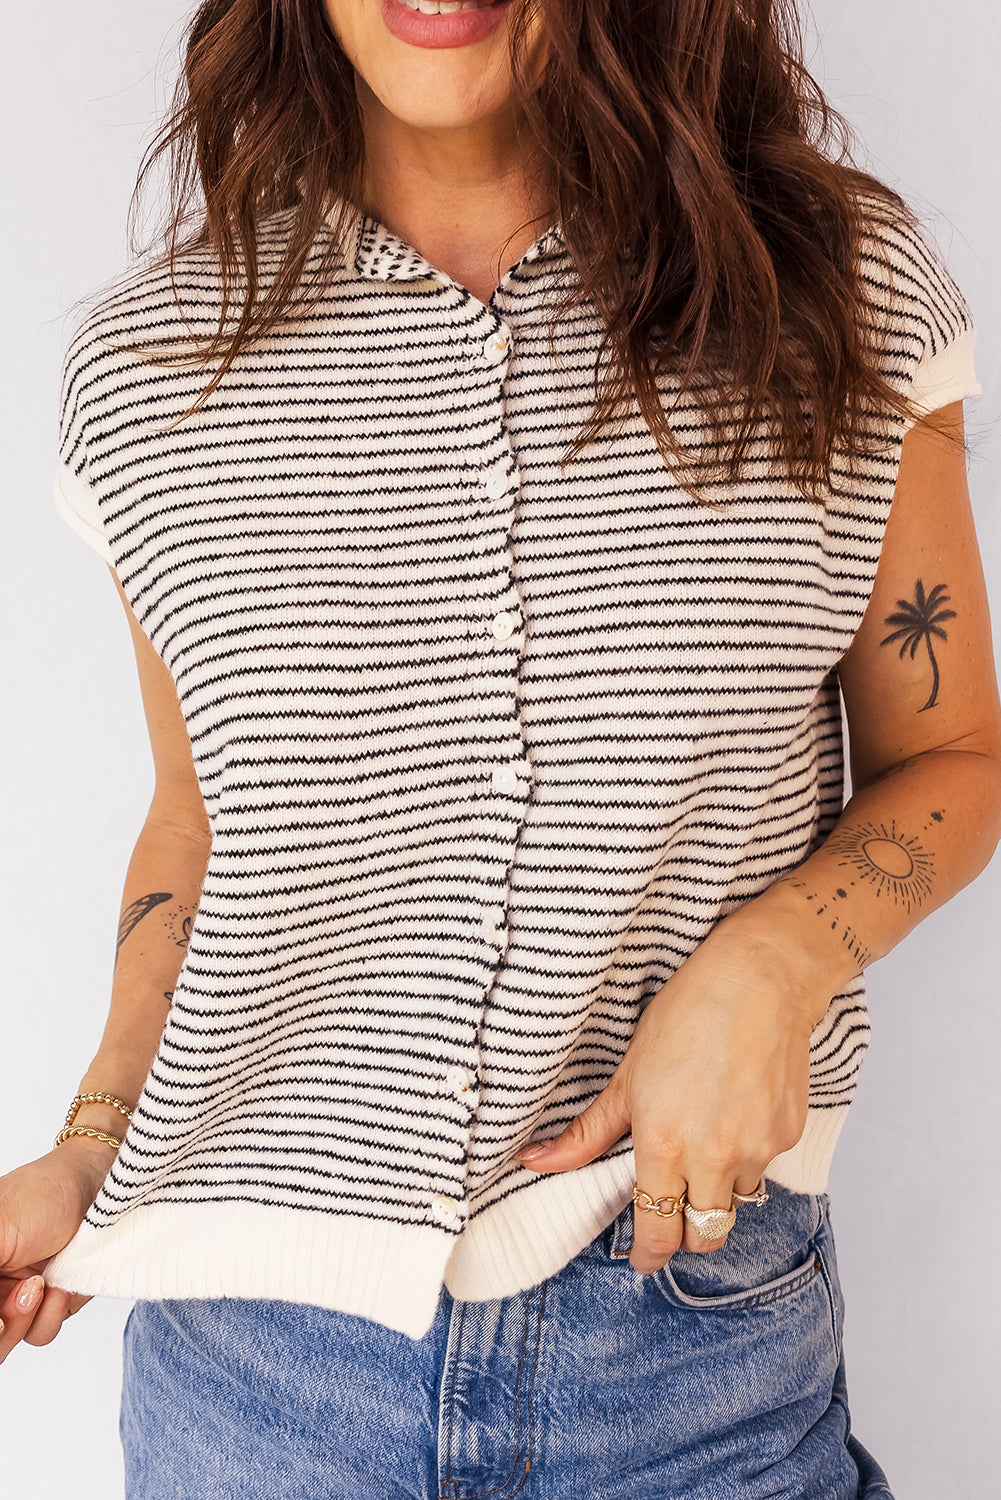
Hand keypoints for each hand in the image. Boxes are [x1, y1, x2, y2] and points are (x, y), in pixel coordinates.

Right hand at [0, 1140, 111, 1363]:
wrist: (99, 1189)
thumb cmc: (43, 1193)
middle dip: (3, 1322)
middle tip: (19, 1297)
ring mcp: (20, 1298)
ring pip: (8, 1340)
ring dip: (26, 1316)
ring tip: (40, 1282)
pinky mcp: (52, 1304)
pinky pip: (41, 1332)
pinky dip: (51, 1313)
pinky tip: (60, 1284)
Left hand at [518, 915, 824, 1273]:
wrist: (759, 982)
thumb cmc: (687, 1016)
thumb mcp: (626, 1075)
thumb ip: (587, 1133)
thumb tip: (535, 1162)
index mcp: (664, 1146)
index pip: (658, 1233)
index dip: (649, 1254)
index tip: (642, 1258)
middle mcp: (713, 1158)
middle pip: (703, 1237)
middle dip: (685, 1235)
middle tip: (670, 1213)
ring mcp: (756, 1150)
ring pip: (735, 1203)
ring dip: (717, 1191)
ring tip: (704, 1143)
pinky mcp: (788, 1136)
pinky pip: (763, 1168)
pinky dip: (747, 1156)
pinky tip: (734, 1113)